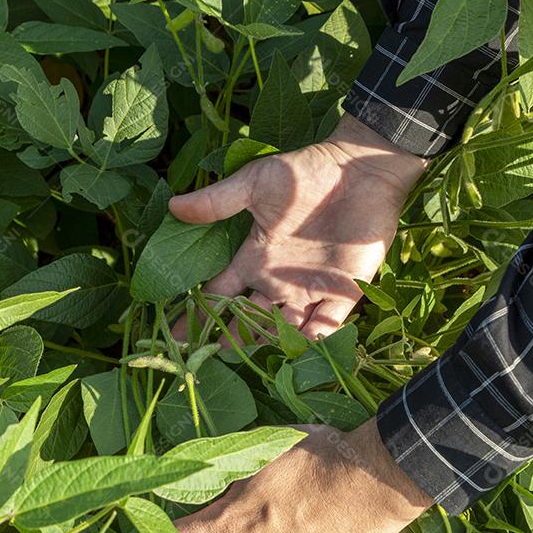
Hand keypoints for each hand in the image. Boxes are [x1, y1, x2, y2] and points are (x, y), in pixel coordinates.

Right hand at [170, 115, 426, 338]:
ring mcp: (310, 289)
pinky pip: (327, 325)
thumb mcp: (255, 184)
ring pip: (283, 330)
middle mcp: (278, 282)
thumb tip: (174, 206)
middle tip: (207, 362)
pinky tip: (299, 353)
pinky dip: (314, 341)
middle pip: (248, 321)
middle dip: (229, 340)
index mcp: (255, 259)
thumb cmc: (305, 173)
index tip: (175, 339)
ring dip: (267, 345)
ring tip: (248, 363)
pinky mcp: (344, 292)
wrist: (358, 169)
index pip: (219, 295)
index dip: (197, 316)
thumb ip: (218, 201)